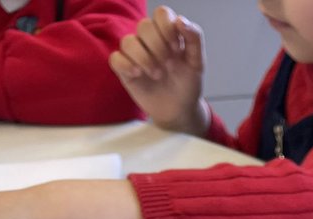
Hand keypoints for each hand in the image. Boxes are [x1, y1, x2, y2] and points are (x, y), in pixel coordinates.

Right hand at [109, 6, 207, 133]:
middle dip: (158, 46)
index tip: (177, 49)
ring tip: (157, 75)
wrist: (180, 110)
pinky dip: (126, 65)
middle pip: (144, 26)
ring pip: (127, 41)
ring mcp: (136, 54)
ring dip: (144, 58)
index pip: (161, 14)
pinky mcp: (125, 69)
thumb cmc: (187, 84)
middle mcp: (149, 40)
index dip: (167, 28)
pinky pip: (115, 59)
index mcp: (167, 32)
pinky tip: (138, 74)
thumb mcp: (197, 63)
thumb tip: (181, 21)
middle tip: (169, 66)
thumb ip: (194, 39)